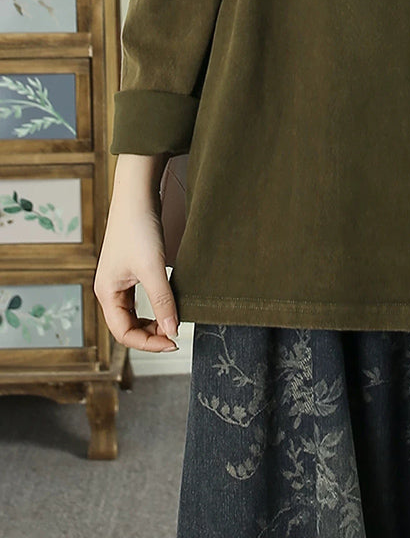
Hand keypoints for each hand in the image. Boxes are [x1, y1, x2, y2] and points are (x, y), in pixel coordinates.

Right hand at [93, 154, 179, 352]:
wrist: (137, 194)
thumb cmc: (139, 227)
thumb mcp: (153, 268)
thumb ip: (162, 301)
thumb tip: (172, 331)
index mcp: (106, 292)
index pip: (123, 333)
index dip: (148, 343)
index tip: (174, 342)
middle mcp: (109, 289)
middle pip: (127, 326)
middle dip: (150, 335)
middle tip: (176, 336)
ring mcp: (119, 279)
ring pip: (133, 314)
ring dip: (152, 323)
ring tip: (173, 323)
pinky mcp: (130, 269)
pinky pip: (138, 299)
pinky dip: (153, 307)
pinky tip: (168, 305)